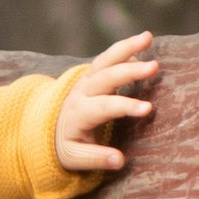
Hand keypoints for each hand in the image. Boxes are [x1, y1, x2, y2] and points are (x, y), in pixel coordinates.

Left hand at [55, 30, 157, 174]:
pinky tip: (145, 40)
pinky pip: (109, 57)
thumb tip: (119, 161)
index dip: (125, 107)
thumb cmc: (65, 144)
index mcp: (78, 113)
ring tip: (148, 37)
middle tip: (154, 67)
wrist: (44, 125)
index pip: (104, 107)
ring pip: (106, 60)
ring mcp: (87, 79)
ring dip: (127, 47)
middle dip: (130, 71)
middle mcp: (82, 91)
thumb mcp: (74, 158)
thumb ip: (96, 158)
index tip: (147, 109)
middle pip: (106, 77)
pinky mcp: (93, 72)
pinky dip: (125, 48)